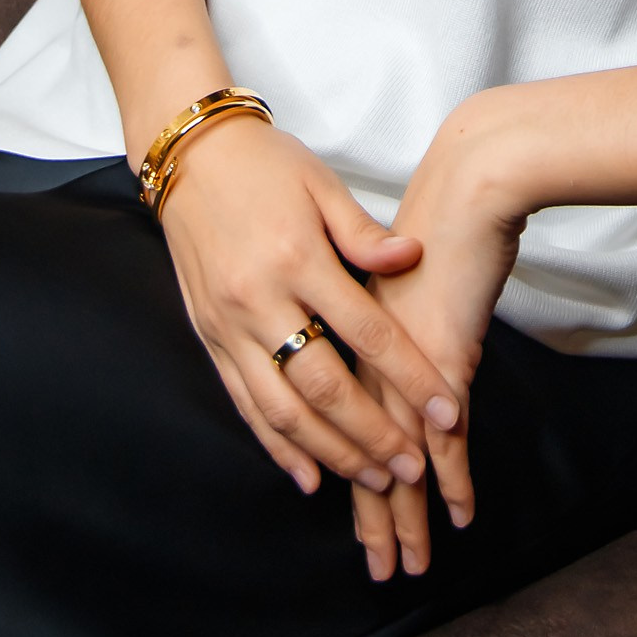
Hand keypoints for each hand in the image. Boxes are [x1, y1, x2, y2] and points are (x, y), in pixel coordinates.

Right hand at [158, 113, 464, 498]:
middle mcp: (260, 300)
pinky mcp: (209, 338)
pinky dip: (276, 445)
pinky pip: (244, 404)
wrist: (189, 156)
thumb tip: (412, 257)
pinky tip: (307, 474)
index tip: (447, 411)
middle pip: (325, 386)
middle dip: (374, 435)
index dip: (411, 377)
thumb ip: (364, 233)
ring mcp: (230, 325)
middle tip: (414, 468)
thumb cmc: (265, 164)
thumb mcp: (321, 184)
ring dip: (331, 452)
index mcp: (298, 258)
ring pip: (283, 409)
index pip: (367, 332)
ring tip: (373, 480)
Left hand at [350, 97, 527, 581]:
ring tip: (411, 564)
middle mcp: (365, 357)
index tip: (341, 511)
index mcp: (342, 333)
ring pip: (395, 457)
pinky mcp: (443, 359)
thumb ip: (373, 307)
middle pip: (358, 453)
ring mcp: (402, 363)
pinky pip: (443, 437)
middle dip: (372, 517)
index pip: (327, 417)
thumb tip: (369, 346)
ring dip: (406, 516)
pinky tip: (459, 513)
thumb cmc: (434, 215)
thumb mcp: (383, 262)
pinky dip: (452, 478)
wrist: (468, 183)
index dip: (334, 469)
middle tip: (381, 568)